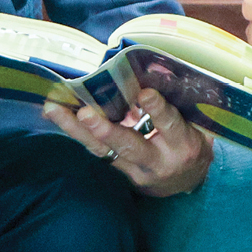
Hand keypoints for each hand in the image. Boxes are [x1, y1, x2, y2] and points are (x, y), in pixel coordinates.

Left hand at [43, 88, 213, 196]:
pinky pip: (96, 152)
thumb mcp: (195, 125)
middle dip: (106, 130)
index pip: (169, 125)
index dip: (157, 109)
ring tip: (55, 110)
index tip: (144, 93)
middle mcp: (158, 161)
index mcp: (182, 144)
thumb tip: (155, 70)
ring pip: (103, 150)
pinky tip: (59, 116)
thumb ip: (176, 103)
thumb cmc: (191, 142)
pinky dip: (76, 133)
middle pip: (130, 146)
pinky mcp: (119, 173)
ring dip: (77, 130)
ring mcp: (135, 171)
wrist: (189, 181)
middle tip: (85, 114)